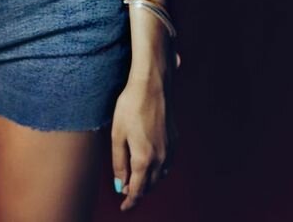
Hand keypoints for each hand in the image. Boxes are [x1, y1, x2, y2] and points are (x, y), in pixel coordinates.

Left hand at [111, 63, 178, 210]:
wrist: (152, 84)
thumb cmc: (131, 106)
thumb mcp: (117, 134)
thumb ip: (118, 162)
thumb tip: (120, 185)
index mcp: (144, 159)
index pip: (137, 191)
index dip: (129, 201)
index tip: (123, 207)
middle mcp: (160, 159)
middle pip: (149, 185)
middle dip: (138, 191)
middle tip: (126, 191)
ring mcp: (170, 149)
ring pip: (160, 176)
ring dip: (149, 181)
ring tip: (137, 179)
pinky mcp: (175, 140)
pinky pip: (168, 164)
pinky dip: (159, 170)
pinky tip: (152, 164)